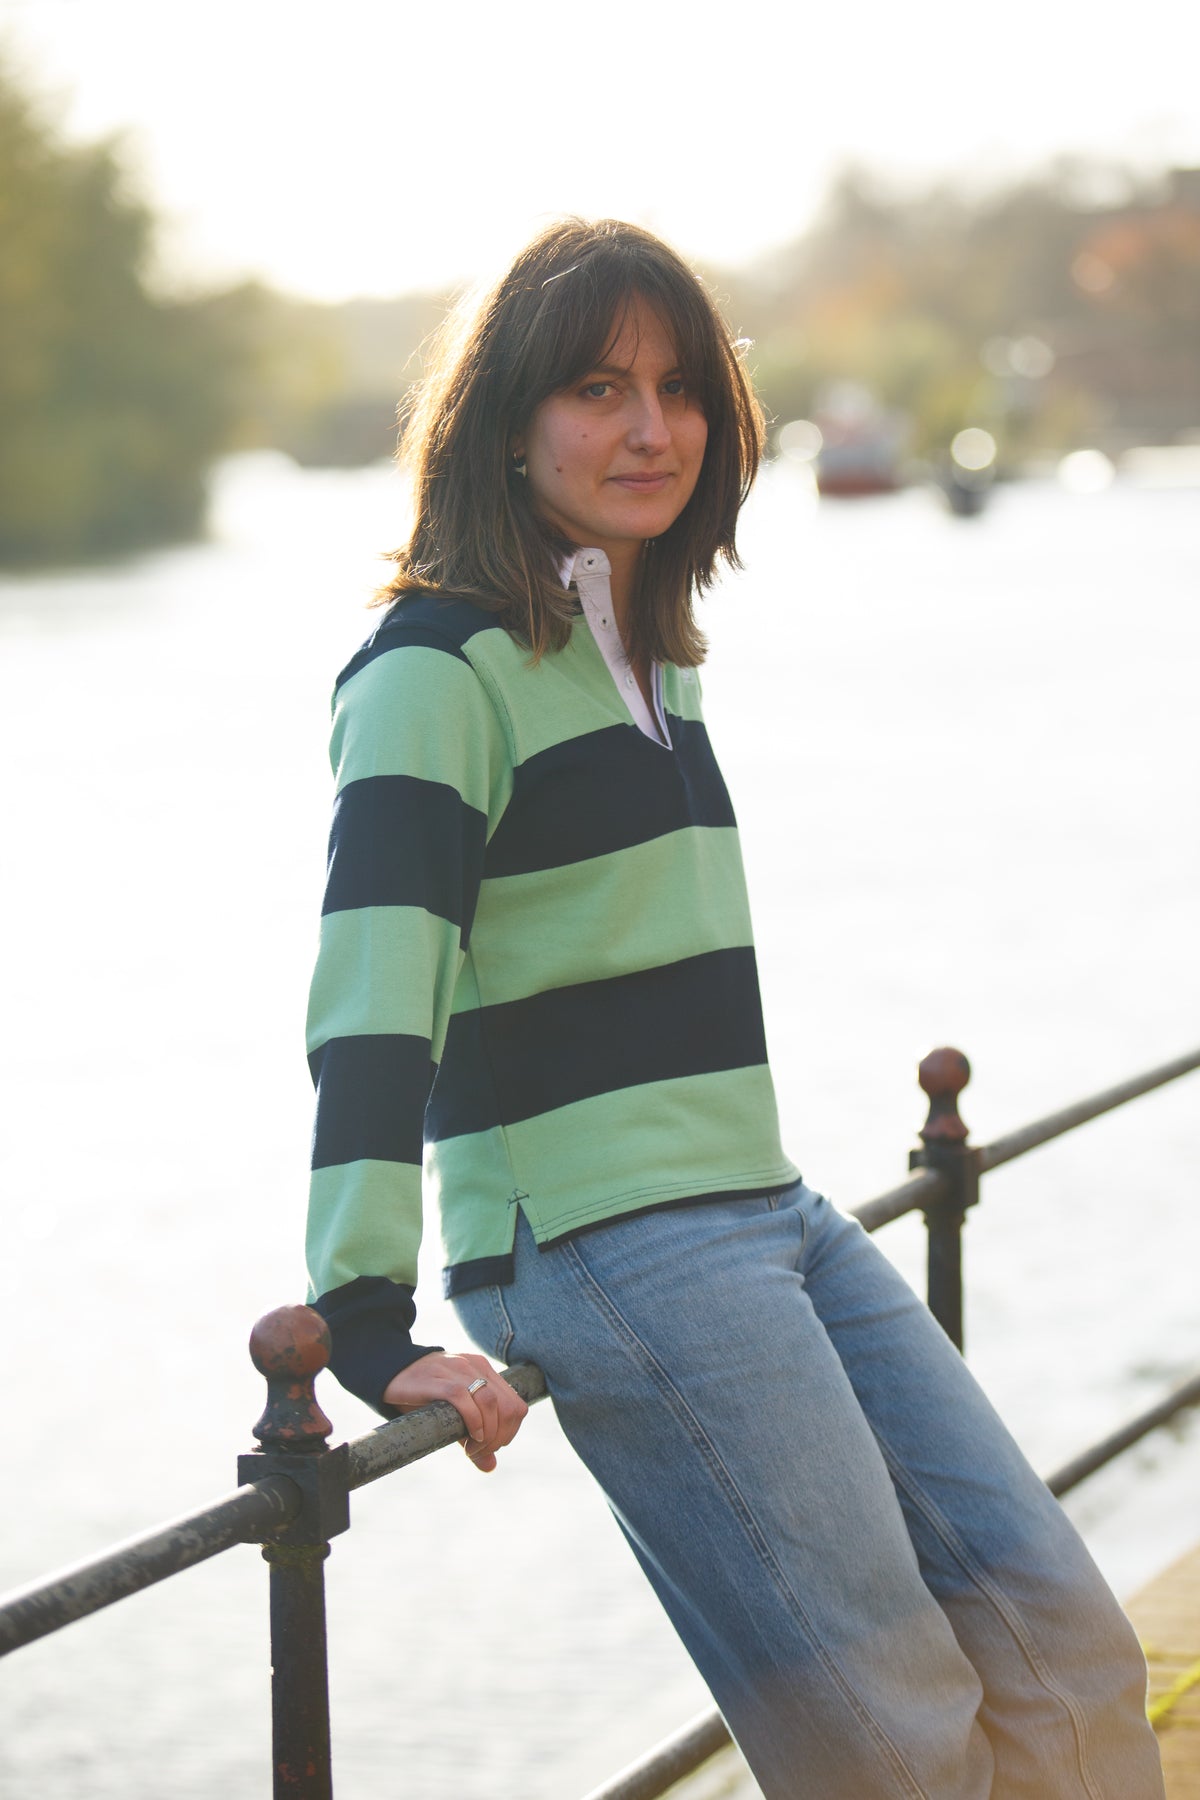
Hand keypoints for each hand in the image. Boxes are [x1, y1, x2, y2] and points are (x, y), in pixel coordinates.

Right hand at [382, 1351, 528, 1473]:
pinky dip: (472, 1422)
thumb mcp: (454, 1415)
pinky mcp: (438, 1378)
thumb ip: (474, 1436)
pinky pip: (464, 1398)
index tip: (488, 1447)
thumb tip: (491, 1466)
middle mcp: (476, 1367)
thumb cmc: (422, 1394)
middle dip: (499, 1438)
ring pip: (491, 1403)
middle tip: (478, 1450)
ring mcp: (458, 1370)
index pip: (516, 1406)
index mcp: (484, 1371)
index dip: (508, 1433)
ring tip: (470, 1447)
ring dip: (487, 1435)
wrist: (389, 1369)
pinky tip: (467, 1437)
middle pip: (509, 1408)